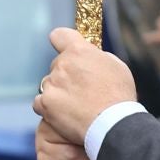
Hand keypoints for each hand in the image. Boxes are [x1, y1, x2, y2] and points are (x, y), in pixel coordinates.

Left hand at [32, 29, 136, 144]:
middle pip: (57, 65)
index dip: (62, 41)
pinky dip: (50, 107)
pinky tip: (66, 113)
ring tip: (78, 105)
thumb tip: (88, 56)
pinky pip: (41, 102)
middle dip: (66, 74)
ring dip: (59, 91)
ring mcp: (51, 84)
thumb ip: (97, 57)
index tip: (65, 48)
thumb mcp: (116, 67)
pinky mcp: (45, 103)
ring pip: (49, 84)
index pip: (60, 35)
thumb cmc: (119, 96)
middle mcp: (62, 65)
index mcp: (79, 51)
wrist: (112, 123)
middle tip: (83, 89)